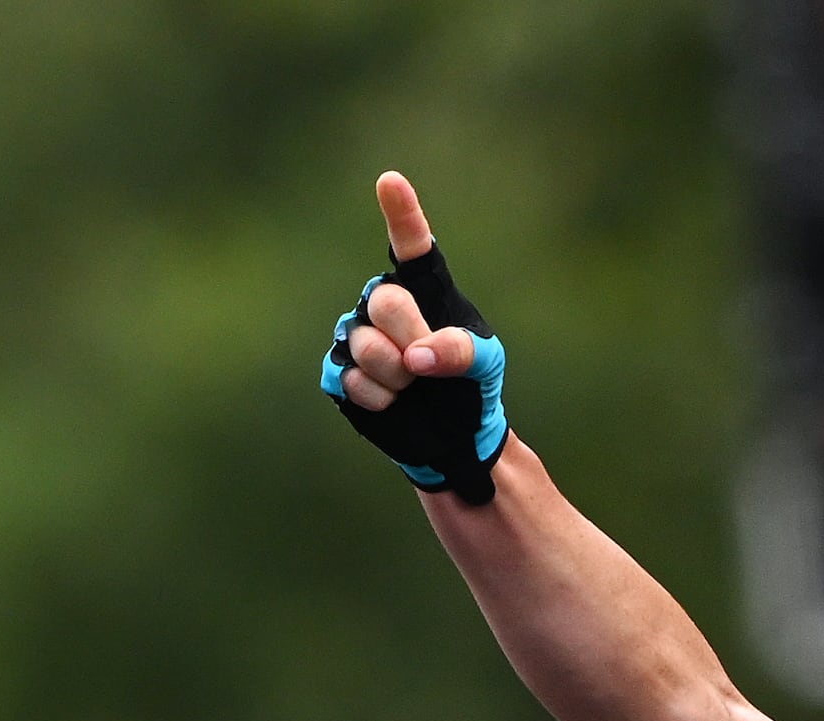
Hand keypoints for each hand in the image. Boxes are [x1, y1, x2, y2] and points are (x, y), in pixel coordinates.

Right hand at [325, 173, 509, 500]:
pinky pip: (350, 377)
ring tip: (413, 385)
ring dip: (397, 375)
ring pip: (365, 344)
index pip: (411, 245)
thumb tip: (416, 357)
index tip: (390, 182)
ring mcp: (357, 334)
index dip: (402, 214)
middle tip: (428, 365)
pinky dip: (380, 397)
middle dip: (412, 337)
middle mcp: (385, 302)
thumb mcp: (484, 364)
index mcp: (425, 289)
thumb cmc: (470, 386)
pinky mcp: (339, 370)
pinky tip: (393, 402)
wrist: (454, 435)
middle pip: (386, 302)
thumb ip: (460, 350)